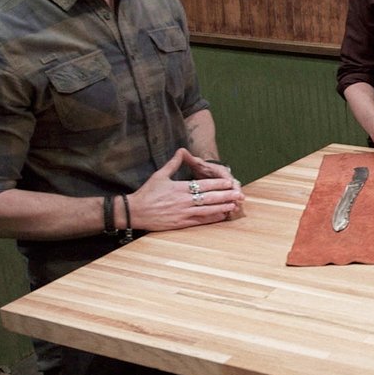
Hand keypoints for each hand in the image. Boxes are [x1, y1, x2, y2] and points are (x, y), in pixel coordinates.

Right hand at [127, 148, 243, 230]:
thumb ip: (173, 164)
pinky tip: (221, 216)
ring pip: (207, 210)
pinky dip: (211, 219)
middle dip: (225, 196)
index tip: (229, 182)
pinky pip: (199, 221)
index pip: (203, 185)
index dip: (217, 184)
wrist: (134, 211)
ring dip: (221, 208)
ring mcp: (182, 213)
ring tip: (234, 205)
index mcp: (180, 188)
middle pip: (209, 198)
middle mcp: (183, 200)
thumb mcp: (159, 175)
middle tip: (239, 194)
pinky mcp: (180, 223)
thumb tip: (181, 151)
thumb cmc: (146, 193)